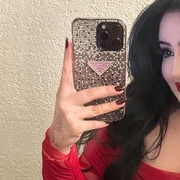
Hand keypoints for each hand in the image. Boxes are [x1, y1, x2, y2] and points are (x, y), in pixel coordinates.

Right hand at [48, 39, 125, 153]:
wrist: (58, 134)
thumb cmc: (65, 113)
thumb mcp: (67, 98)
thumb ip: (76, 86)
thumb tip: (92, 74)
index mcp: (64, 91)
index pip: (66, 72)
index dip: (68, 58)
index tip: (70, 44)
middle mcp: (66, 101)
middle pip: (89, 93)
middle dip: (106, 90)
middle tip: (119, 88)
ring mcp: (71, 114)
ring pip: (95, 109)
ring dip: (110, 106)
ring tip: (120, 101)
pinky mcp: (76, 126)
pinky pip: (94, 123)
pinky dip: (102, 122)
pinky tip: (108, 120)